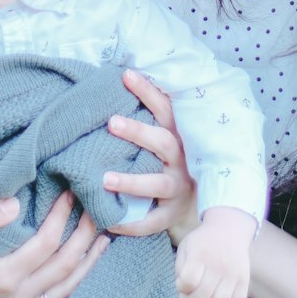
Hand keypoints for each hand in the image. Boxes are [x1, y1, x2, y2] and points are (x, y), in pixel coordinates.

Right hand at [0, 190, 109, 297]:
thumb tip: (15, 203)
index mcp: (3, 278)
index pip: (46, 244)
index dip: (62, 217)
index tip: (70, 193)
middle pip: (65, 266)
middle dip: (85, 236)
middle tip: (98, 209)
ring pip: (67, 289)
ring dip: (88, 263)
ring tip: (104, 239)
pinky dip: (74, 287)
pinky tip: (83, 271)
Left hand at [103, 69, 198, 244]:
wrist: (192, 205)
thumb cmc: (166, 163)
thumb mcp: (163, 139)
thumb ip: (145, 120)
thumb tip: (115, 82)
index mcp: (176, 136)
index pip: (164, 109)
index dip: (148, 91)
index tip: (125, 74)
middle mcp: (180, 160)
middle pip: (164, 143)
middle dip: (139, 132)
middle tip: (111, 122)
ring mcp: (177, 189)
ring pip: (157, 184)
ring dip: (131, 181)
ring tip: (104, 178)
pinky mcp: (169, 215)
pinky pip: (150, 221)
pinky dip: (130, 222)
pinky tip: (108, 220)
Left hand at [174, 207, 254, 297]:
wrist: (229, 230)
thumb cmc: (202, 242)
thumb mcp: (186, 247)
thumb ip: (180, 269)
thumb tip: (185, 294)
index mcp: (200, 254)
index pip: (188, 281)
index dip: (181, 287)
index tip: (181, 283)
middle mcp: (218, 264)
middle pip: (202, 296)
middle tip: (189, 297)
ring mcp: (233, 273)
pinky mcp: (244, 280)